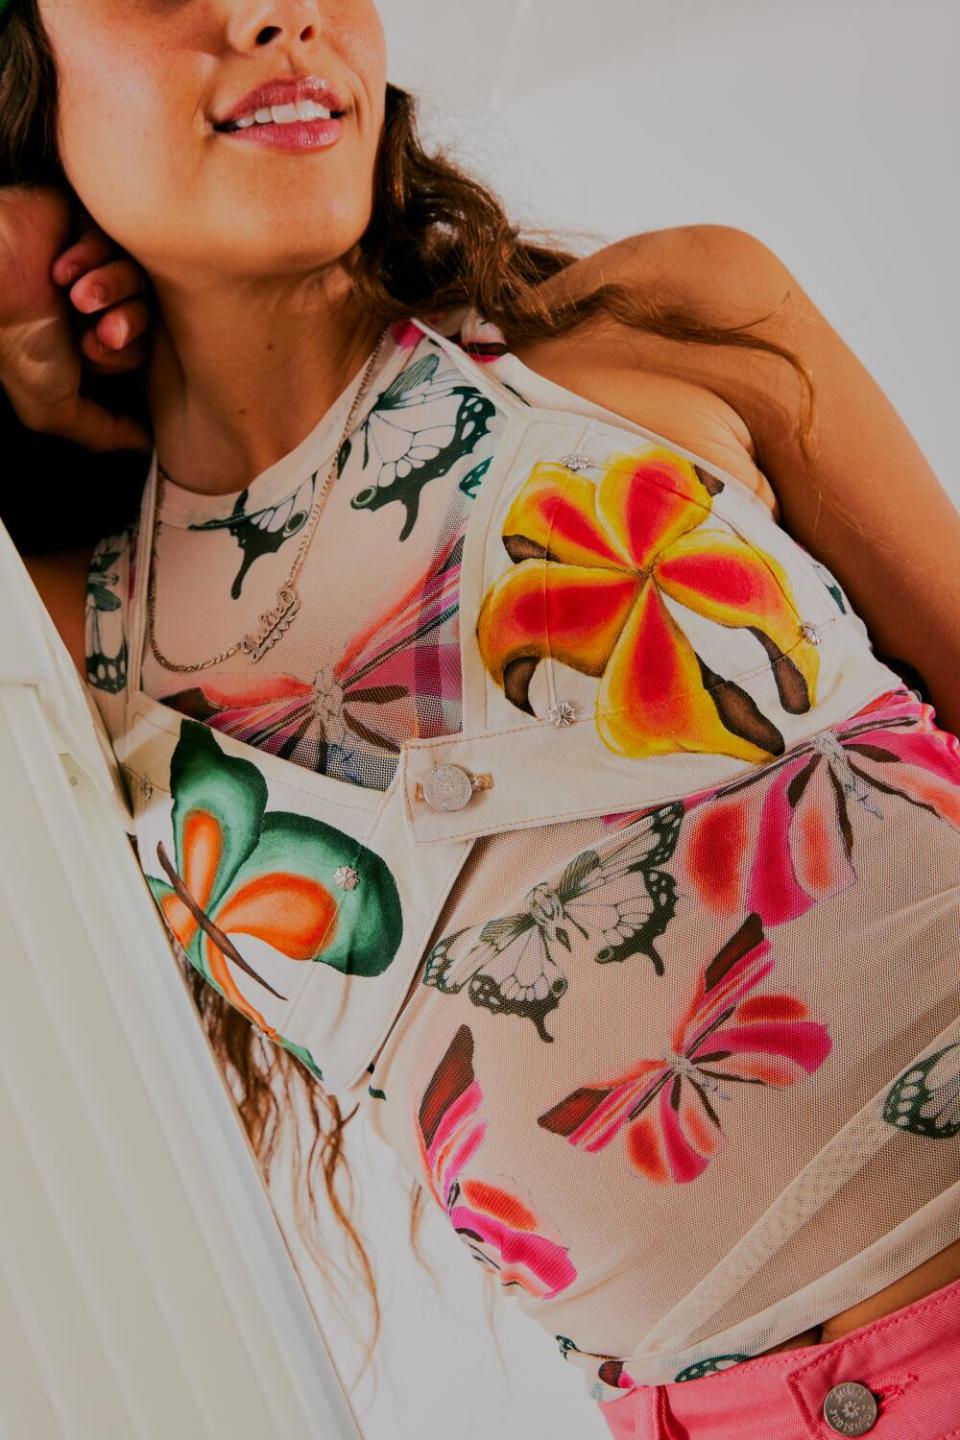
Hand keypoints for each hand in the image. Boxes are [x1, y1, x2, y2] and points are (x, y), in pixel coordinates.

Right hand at [0, 184, 153, 452]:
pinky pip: (119, 240)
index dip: (125, 354)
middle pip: (147, 315)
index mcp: (88, 340)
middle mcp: (95, 304)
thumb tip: (146, 445)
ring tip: (77, 296)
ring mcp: (92, 262)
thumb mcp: (54, 408)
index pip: (142, 348)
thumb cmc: (14, 342)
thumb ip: (102, 430)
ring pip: (138, 278)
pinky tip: (61, 264)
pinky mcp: (87, 221)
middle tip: (96, 327)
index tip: (92, 349)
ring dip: (107, 291)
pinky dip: (88, 257)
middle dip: (124, 324)